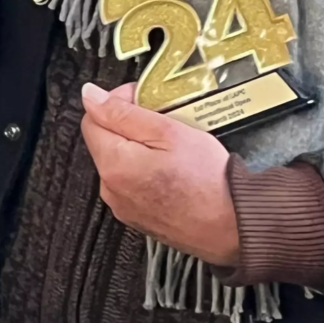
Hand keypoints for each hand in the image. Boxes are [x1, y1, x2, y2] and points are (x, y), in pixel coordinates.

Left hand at [80, 81, 239, 265]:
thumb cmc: (208, 182)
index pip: (92, 118)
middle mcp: (111, 188)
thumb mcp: (168, 132)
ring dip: (140, 148)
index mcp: (113, 164)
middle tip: (164, 120)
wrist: (232, 226)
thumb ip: (124, 112)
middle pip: (106, 140)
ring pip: (121, 162)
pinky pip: (133, 183)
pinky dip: (147, 171)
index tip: (142, 98)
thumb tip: (91, 96)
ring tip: (173, 146)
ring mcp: (123, 205)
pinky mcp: (138, 216)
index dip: (116, 101)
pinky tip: (173, 169)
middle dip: (130, 124)